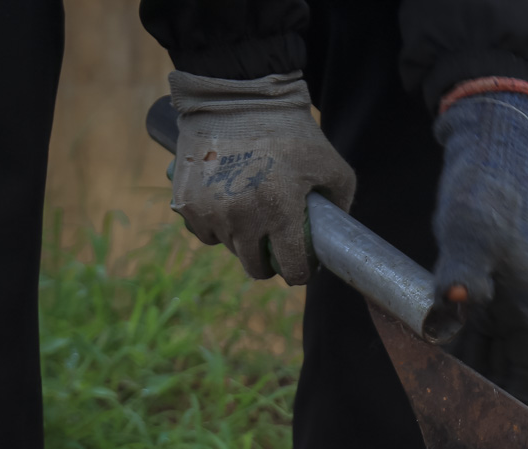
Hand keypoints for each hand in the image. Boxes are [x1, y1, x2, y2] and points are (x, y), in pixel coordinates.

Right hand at [167, 72, 355, 284]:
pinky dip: (216, 226)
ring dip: (241, 241)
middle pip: (255, 267)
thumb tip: (336, 235)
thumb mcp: (330, 164)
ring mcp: (211, 211)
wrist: (237, 97)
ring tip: (251, 215)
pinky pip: (205, 232)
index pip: (291, 269)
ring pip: (229, 248)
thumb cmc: (290, 130)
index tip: (299, 268)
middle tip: (274, 247)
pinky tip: (227, 207)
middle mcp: (243, 218)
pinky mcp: (187, 202)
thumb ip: (340, 202)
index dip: (299, 273)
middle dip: (268, 263)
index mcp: (280, 212)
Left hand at [431, 92, 527, 405]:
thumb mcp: (469, 232)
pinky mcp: (477, 286)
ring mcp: (496, 298)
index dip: (520, 402)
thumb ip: (461, 271)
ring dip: (463, 373)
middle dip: (484, 394)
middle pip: (506, 368)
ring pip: (484, 352)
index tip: (497, 427)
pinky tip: (426, 355)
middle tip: (450, 416)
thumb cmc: (484, 192)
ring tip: (433, 392)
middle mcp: (515, 308)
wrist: (484, 152)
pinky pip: (467, 330)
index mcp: (525, 305)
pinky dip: (451, 347)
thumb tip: (455, 306)